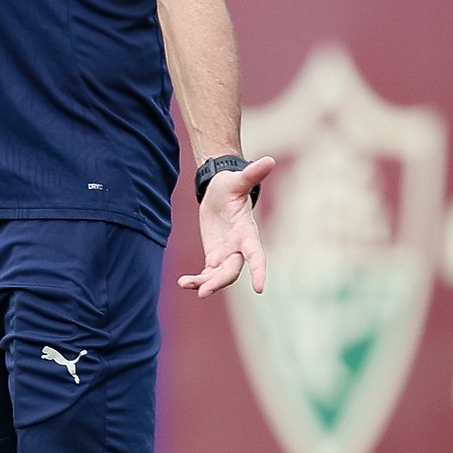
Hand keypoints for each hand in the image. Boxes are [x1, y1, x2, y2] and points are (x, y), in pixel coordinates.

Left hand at [179, 155, 274, 297]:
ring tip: (185, 284)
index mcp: (247, 232)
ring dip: (205, 284)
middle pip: (232, 271)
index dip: (259, 270)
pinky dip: (198, 280)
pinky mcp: (215, 257)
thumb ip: (251, 175)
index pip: (256, 254)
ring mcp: (227, 254)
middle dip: (219, 282)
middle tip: (202, 292)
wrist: (220, 193)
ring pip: (219, 276)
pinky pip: (208, 274)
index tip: (260, 288)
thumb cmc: (230, 186)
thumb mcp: (237, 180)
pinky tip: (184, 283)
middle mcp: (238, 248)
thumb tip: (268, 160)